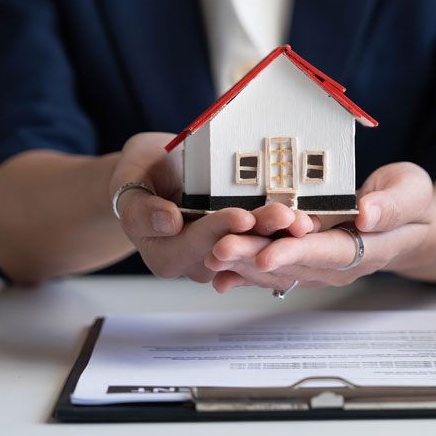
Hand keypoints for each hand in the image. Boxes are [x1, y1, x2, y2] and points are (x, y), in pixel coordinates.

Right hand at [110, 132, 308, 281]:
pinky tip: (306, 218)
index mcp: (164, 253)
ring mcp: (222, 256)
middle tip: (285, 215)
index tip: (241, 215)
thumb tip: (167, 222)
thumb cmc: (141, 173)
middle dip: (260, 233)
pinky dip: (284, 231)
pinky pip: (263, 240)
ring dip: (279, 235)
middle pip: (230, 250)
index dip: (218, 230)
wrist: (157, 172)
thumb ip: (140, 206)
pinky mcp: (243, 244)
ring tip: (301, 218)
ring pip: (253, 249)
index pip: (194, 244)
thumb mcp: (129, 179)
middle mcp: (196, 262)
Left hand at [202, 162, 435, 291]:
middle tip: (219, 250)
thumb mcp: (413, 193)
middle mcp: (337, 263)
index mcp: (366, 248)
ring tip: (210, 254)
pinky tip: (215, 268)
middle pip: (292, 264)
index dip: (296, 255)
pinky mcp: (304, 256)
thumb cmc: (411, 204)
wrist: (410, 223)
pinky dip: (243, 267)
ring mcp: (318, 263)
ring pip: (277, 268)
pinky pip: (272, 265)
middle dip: (254, 258)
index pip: (328, 254)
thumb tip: (366, 213)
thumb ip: (393, 205)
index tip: (267, 255)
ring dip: (242, 263)